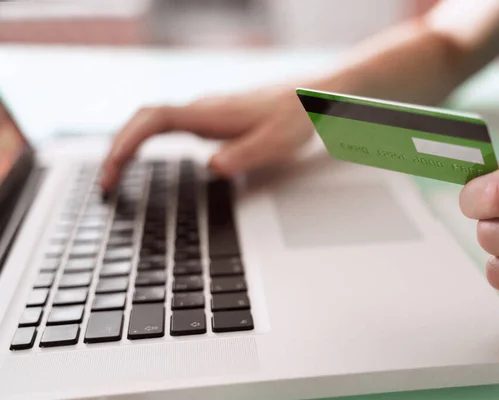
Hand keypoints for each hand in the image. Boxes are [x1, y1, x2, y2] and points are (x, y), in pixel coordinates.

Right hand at [100, 84, 314, 192]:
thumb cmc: (293, 118)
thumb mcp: (274, 143)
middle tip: (105, 183)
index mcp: (211, 114)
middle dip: (119, 148)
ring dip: (129, 144)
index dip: (129, 140)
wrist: (310, 97)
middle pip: (145, 120)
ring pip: (154, 121)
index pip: (156, 120)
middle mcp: (202, 110)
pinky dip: (146, 141)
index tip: (113, 167)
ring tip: (114, 174)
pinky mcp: (211, 118)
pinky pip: (166, 125)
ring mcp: (204, 112)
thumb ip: (243, 155)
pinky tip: (145, 157)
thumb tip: (210, 168)